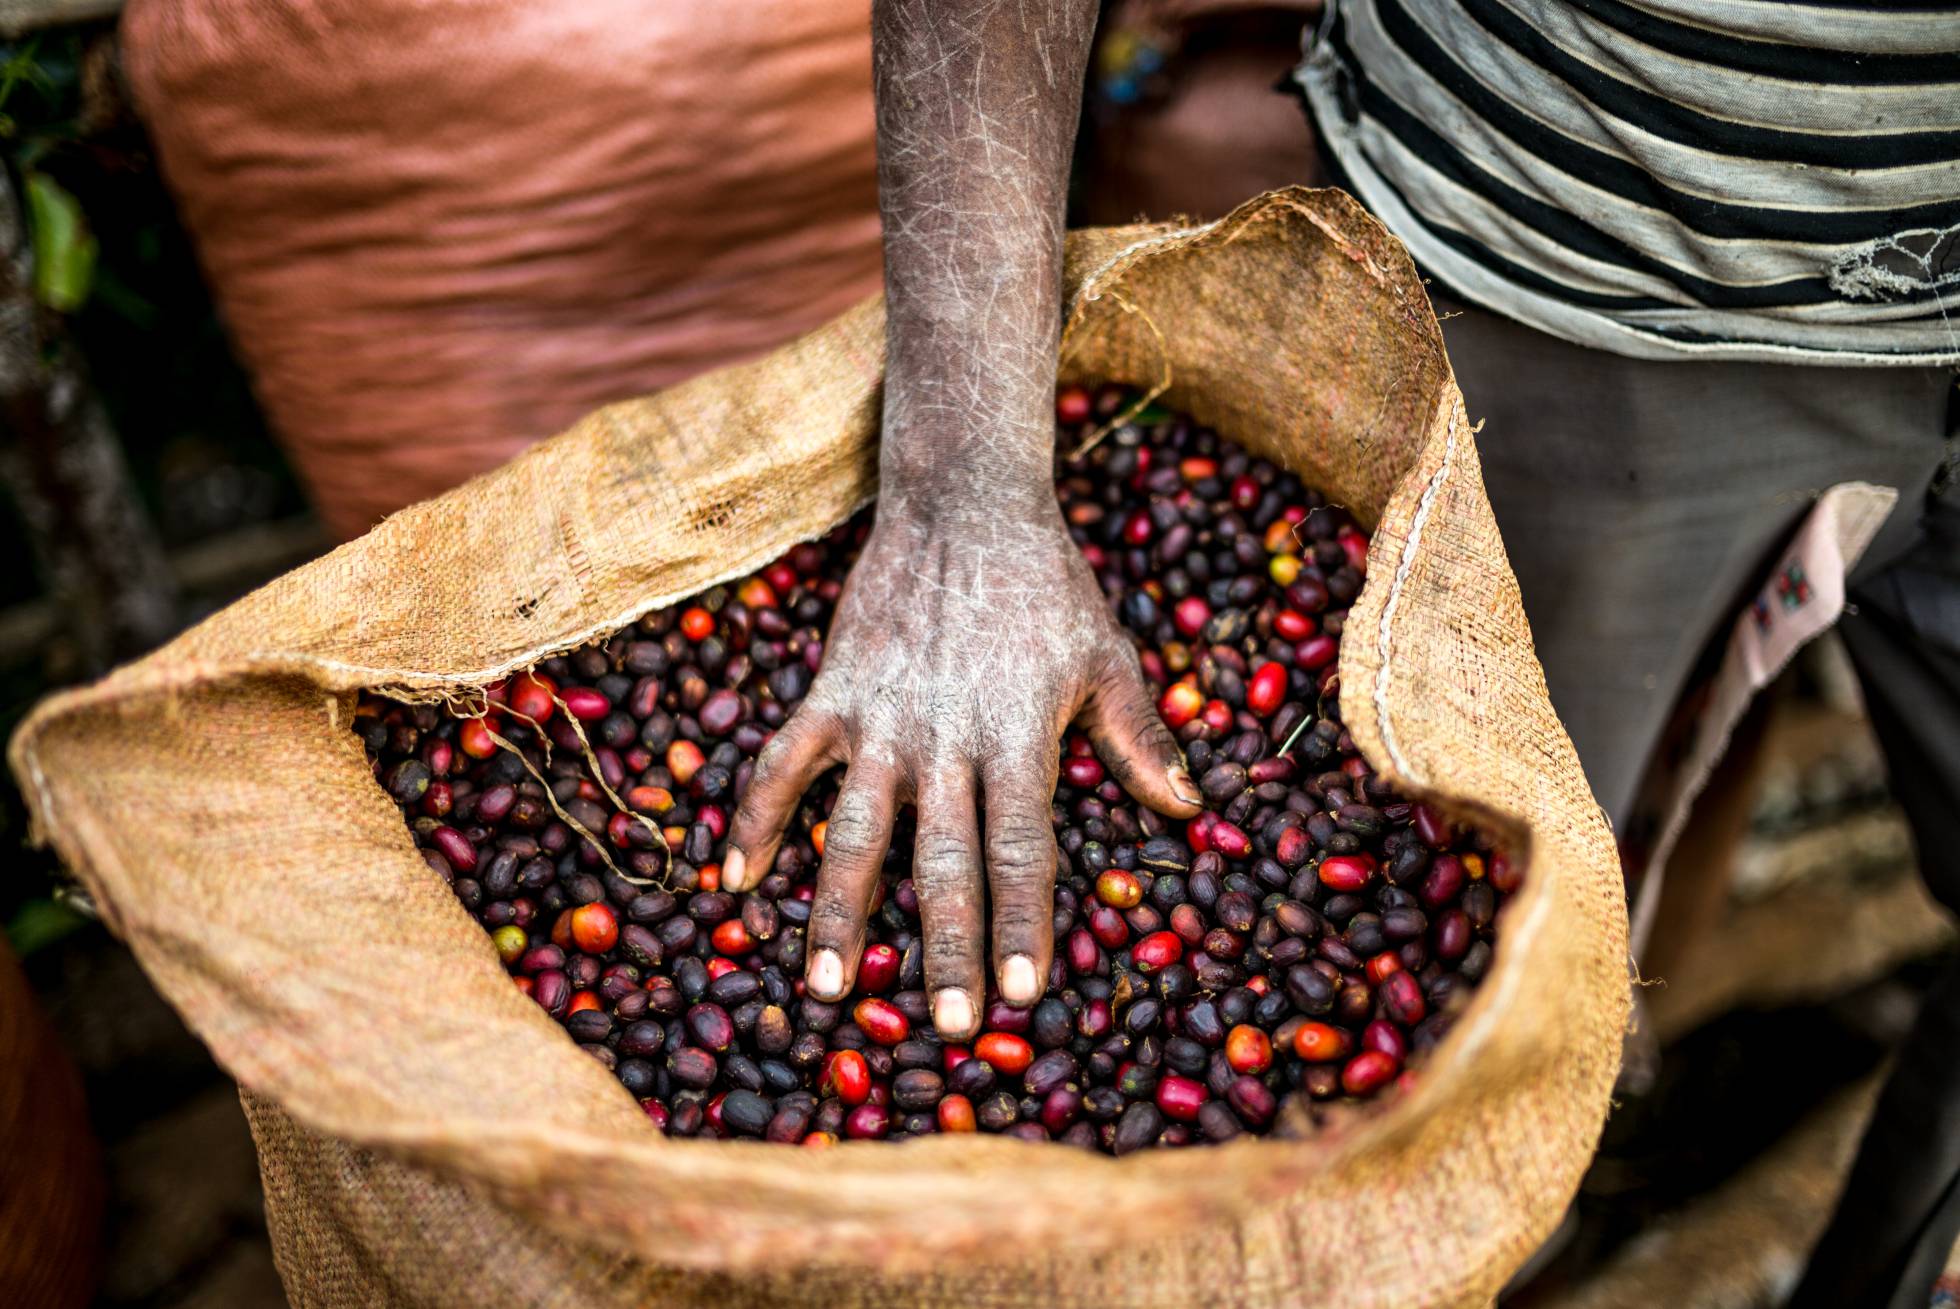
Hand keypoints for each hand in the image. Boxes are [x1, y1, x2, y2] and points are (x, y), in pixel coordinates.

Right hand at [722, 501, 1201, 1038]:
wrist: (963, 502)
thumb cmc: (1045, 584)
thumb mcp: (1104, 655)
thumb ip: (1140, 737)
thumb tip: (1189, 811)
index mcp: (1018, 735)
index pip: (1021, 850)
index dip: (1022, 925)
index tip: (1025, 996)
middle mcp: (945, 738)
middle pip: (941, 861)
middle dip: (945, 949)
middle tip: (945, 1025)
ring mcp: (880, 718)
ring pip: (852, 833)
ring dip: (837, 914)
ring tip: (828, 989)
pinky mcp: (832, 692)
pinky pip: (781, 765)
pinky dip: (754, 822)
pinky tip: (733, 883)